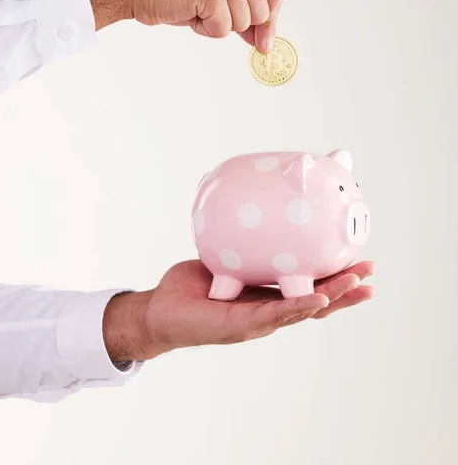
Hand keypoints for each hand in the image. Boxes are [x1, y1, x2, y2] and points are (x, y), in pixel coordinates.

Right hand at [74, 0, 282, 52]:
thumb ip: (245, 10)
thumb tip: (265, 41)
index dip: (270, 23)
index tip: (265, 44)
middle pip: (261, 14)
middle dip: (237, 25)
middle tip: (210, 13)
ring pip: (242, 24)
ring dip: (217, 26)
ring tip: (196, 8)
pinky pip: (222, 29)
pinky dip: (204, 30)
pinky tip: (189, 12)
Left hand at [104, 260, 374, 361]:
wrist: (160, 311)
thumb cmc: (193, 285)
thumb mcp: (226, 256)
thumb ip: (245, 240)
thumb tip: (257, 205)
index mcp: (269, 294)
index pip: (310, 285)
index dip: (335, 277)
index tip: (359, 260)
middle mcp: (269, 310)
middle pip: (316, 301)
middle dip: (345, 289)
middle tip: (370, 271)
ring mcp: (258, 321)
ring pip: (303, 310)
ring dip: (332, 298)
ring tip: (355, 284)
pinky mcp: (241, 326)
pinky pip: (273, 314)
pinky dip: (297, 306)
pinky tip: (317, 297)